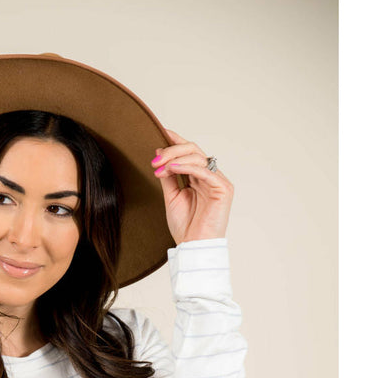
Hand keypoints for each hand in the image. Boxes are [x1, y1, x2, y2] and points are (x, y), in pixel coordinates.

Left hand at [151, 128, 233, 243]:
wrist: (193, 247)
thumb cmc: (185, 226)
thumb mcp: (171, 196)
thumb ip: (168, 175)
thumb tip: (160, 152)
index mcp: (199, 177)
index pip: (188, 152)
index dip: (176, 140)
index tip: (160, 131)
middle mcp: (210, 176)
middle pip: (193, 150)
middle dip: (171, 151)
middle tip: (154, 160)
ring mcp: (218, 181)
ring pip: (198, 157)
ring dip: (175, 159)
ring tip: (159, 167)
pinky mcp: (223, 188)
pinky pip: (204, 171)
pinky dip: (187, 167)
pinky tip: (172, 168)